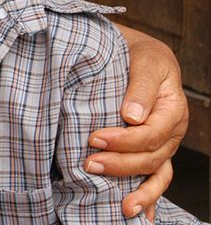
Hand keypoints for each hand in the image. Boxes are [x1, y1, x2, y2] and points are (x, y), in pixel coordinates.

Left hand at [85, 25, 187, 217]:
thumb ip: (140, 86)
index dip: (125, 140)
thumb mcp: (145, 61)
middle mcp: (171, 131)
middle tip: (90, 164)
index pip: (151, 133)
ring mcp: (163, 144)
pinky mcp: (151, 150)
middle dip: (121, 164)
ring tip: (122, 207)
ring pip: (156, 173)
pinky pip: (155, 177)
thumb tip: (133, 116)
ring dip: (139, 191)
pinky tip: (139, 215)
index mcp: (172, 109)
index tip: (95, 138)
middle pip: (151, 156)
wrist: (138, 54)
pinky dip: (149, 196)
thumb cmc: (140, 56)